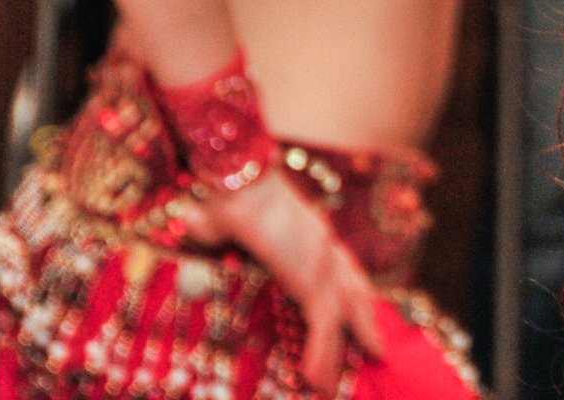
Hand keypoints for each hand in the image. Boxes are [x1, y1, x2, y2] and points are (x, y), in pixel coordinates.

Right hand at [178, 170, 385, 388]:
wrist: (240, 183)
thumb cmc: (229, 192)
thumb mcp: (222, 214)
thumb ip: (211, 226)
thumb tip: (188, 221)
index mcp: (310, 231)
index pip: (341, 265)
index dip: (354, 288)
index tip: (363, 304)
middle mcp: (323, 248)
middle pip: (353, 290)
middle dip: (363, 321)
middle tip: (374, 348)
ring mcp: (321, 266)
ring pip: (341, 317)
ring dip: (339, 352)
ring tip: (334, 385)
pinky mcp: (311, 282)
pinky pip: (322, 329)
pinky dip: (320, 357)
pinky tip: (316, 382)